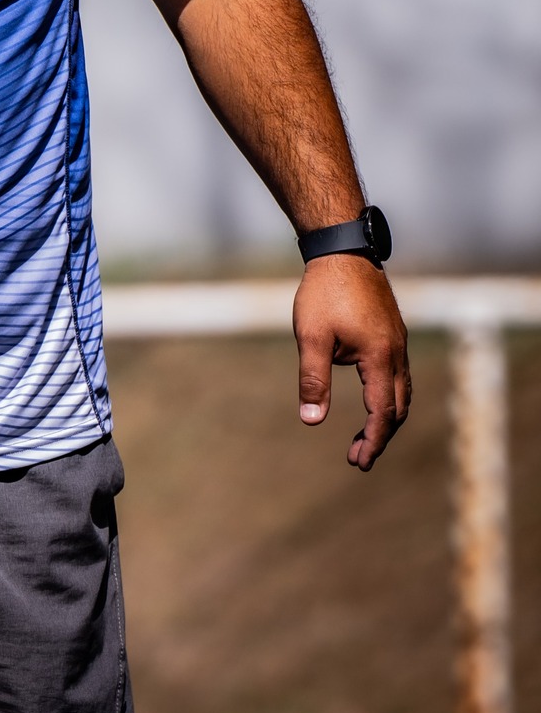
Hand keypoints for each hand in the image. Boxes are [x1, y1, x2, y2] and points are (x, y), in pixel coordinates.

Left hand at [294, 254, 409, 471]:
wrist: (342, 251)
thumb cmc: (324, 293)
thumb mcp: (312, 337)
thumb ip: (312, 380)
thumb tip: (311, 420)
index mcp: (380, 358)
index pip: (383, 412)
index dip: (373, 439)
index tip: (358, 461)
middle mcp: (397, 353)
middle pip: (398, 407)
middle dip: (381, 435)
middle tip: (358, 456)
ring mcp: (398, 342)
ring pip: (402, 391)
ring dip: (387, 416)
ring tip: (366, 435)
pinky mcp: (393, 333)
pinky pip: (398, 373)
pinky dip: (389, 395)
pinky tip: (372, 396)